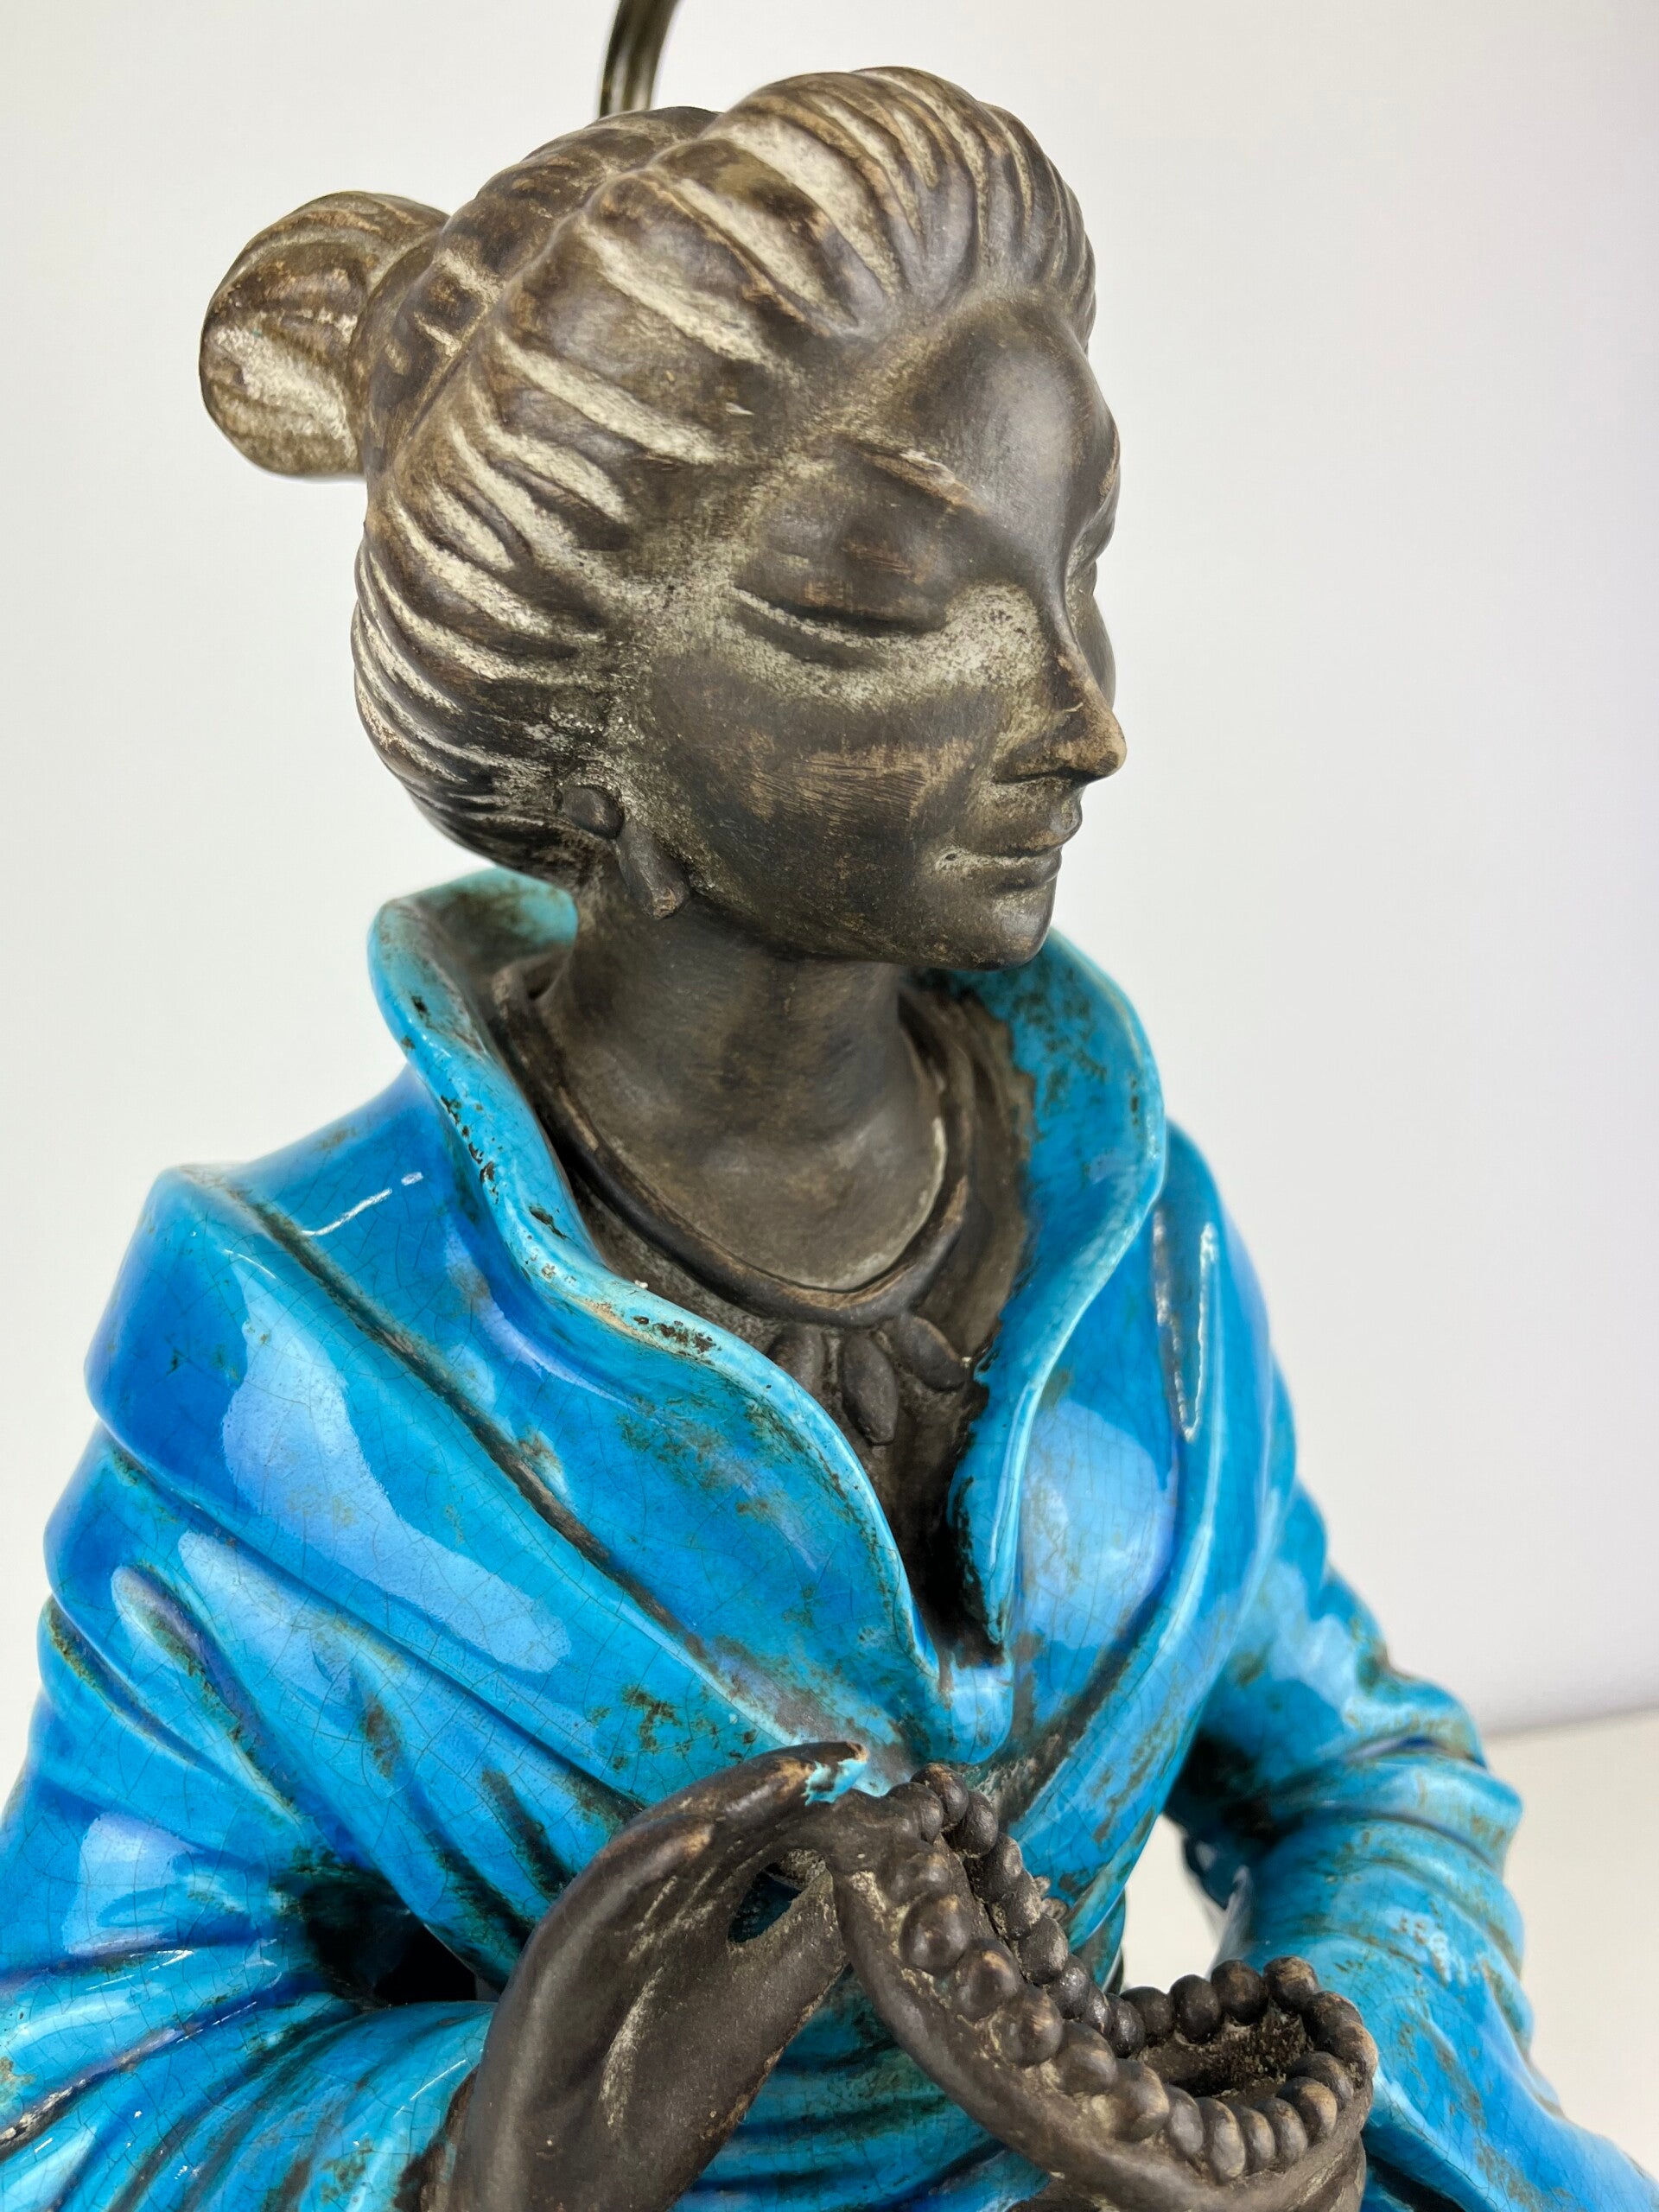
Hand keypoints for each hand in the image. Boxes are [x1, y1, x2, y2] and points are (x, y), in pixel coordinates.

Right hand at [449, 1745, 860, 2211]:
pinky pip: (601, 1896)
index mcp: (693, 1908)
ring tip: (785, 1780)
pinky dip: (646, 1861)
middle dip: (775, 1785)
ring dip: (722, 1805)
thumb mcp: (756, 2014)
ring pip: (659, 1840)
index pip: (753, 1834)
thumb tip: (872, 1878)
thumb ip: (805, 1946)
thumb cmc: (654, 2103)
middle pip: (714, 1820)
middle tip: (840, 1760)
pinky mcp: (556, 1958)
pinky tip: (696, 1838)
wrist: (573, 2188)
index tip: (865, 1771)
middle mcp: (647, 1900)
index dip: (806, 1800)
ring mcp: (599, 1921)